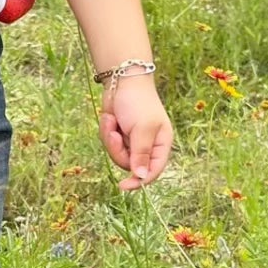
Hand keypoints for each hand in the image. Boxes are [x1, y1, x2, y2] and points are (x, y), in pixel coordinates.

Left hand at [99, 74, 173, 191]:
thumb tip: (140, 176)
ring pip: (117, 155)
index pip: (153, 171)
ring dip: (110, 139)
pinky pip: (109, 144)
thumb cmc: (138, 102)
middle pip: (130, 165)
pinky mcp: (119, 135)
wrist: (121, 80)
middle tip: (115, 134)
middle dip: (118, 150)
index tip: (123, 186)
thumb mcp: (142, 128)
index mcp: (161, 144)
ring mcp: (132, 141)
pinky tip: (109, 118)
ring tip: (111, 122)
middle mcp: (147, 145)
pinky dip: (106, 131)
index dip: (140, 181)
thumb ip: (141, 153)